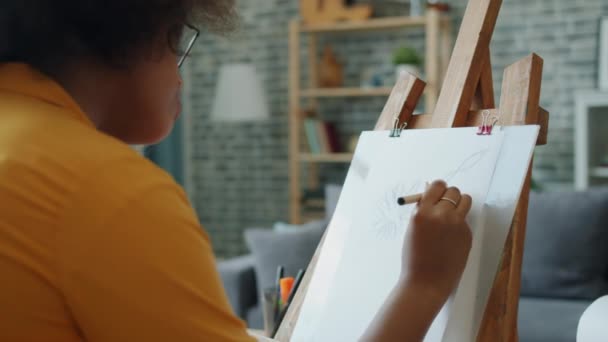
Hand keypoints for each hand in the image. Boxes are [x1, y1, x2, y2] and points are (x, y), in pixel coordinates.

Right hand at [400, 180, 472, 301]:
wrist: (426, 281)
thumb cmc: (414, 256)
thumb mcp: (412, 228)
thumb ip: (422, 210)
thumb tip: (430, 193)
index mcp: (423, 212)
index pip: (437, 185)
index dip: (437, 188)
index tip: (436, 193)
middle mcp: (442, 215)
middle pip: (453, 191)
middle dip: (448, 195)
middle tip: (444, 204)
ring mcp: (457, 225)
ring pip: (465, 200)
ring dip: (459, 203)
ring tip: (451, 214)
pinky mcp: (467, 234)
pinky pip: (465, 220)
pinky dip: (459, 223)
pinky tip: (450, 237)